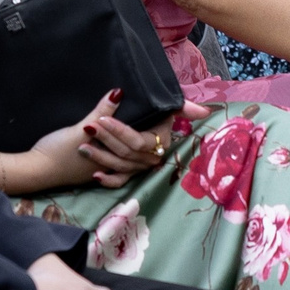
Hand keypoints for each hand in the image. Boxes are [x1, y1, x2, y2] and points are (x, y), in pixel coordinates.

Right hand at [10, 95, 125, 192]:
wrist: (35, 169)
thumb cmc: (59, 152)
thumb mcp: (81, 130)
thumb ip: (101, 113)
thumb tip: (118, 93)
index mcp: (110, 160)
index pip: (130, 144)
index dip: (135, 129)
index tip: (137, 111)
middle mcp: (106, 169)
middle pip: (125, 152)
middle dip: (129, 137)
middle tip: (134, 118)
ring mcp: (93, 171)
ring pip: (114, 157)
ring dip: (118, 144)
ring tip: (121, 127)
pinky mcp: (82, 171)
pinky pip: (102, 161)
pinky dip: (106, 151)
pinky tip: (102, 143)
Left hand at [80, 98, 206, 185]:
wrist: (137, 122)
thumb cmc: (155, 113)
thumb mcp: (166, 108)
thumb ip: (183, 108)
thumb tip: (205, 112)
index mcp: (159, 141)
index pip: (139, 141)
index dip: (121, 131)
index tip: (102, 118)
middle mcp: (150, 156)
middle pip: (127, 152)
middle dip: (107, 139)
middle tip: (89, 127)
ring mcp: (139, 166)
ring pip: (120, 165)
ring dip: (101, 157)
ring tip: (83, 145)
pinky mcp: (127, 173)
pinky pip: (120, 182)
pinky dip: (108, 180)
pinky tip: (95, 176)